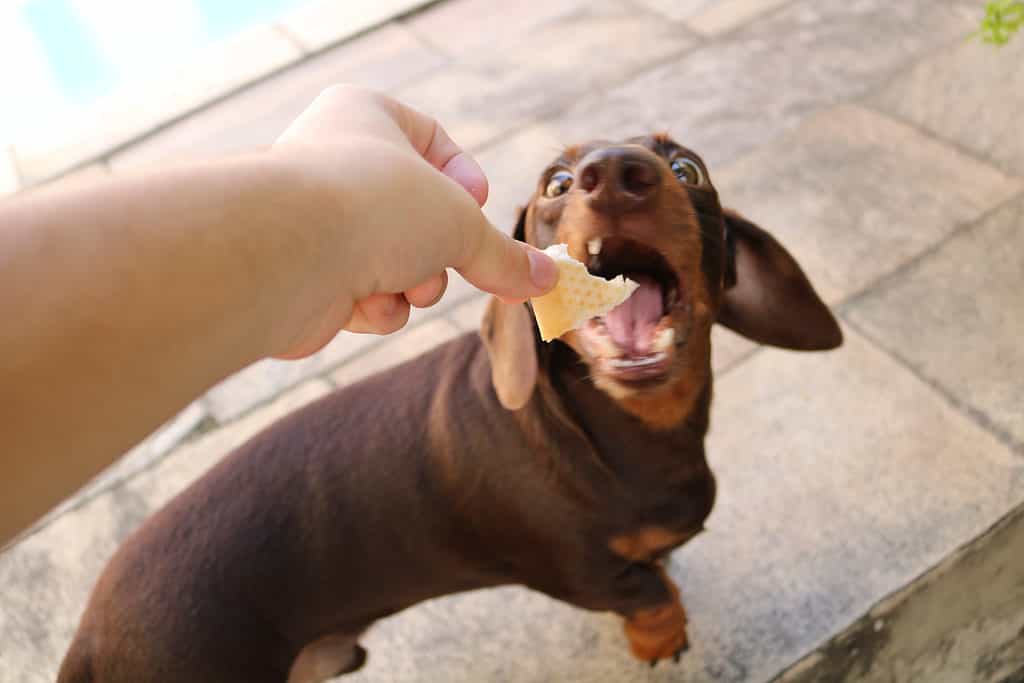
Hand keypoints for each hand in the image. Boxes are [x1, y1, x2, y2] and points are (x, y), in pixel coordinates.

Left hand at [270, 86, 557, 357]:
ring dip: (412, 284)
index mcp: (365, 116)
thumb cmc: (373, 206)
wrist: (285, 255)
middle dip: (440, 251)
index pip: (431, 140)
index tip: (480, 205)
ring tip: (401, 282)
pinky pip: (363, 295)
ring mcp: (316, 222)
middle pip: (418, 213)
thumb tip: (546, 281)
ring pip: (395, 261)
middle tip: (448, 260)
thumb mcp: (460, 223)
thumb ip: (503, 254)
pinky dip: (374, 307)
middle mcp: (334, 162)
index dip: (463, 178)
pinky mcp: (304, 277)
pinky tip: (361, 302)